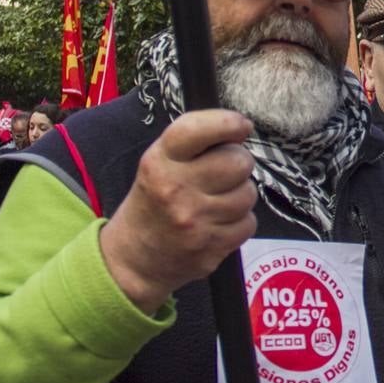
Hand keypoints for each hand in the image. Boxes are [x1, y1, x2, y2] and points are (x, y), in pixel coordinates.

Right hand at [99, 110, 257, 314]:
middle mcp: (175, 189)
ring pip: (248, 194)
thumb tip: (240, 129)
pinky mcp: (210, 247)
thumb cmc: (154, 202)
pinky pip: (249, 223)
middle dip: (239, 163)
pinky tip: (218, 224)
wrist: (134, 259)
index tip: (241, 126)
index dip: (228, 123)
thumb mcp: (159, 164)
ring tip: (216, 202)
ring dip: (240, 195)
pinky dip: (240, 223)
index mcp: (159, 162)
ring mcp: (194, 221)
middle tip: (224, 172)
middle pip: (238, 162)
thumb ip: (194, 144)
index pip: (197, 129)